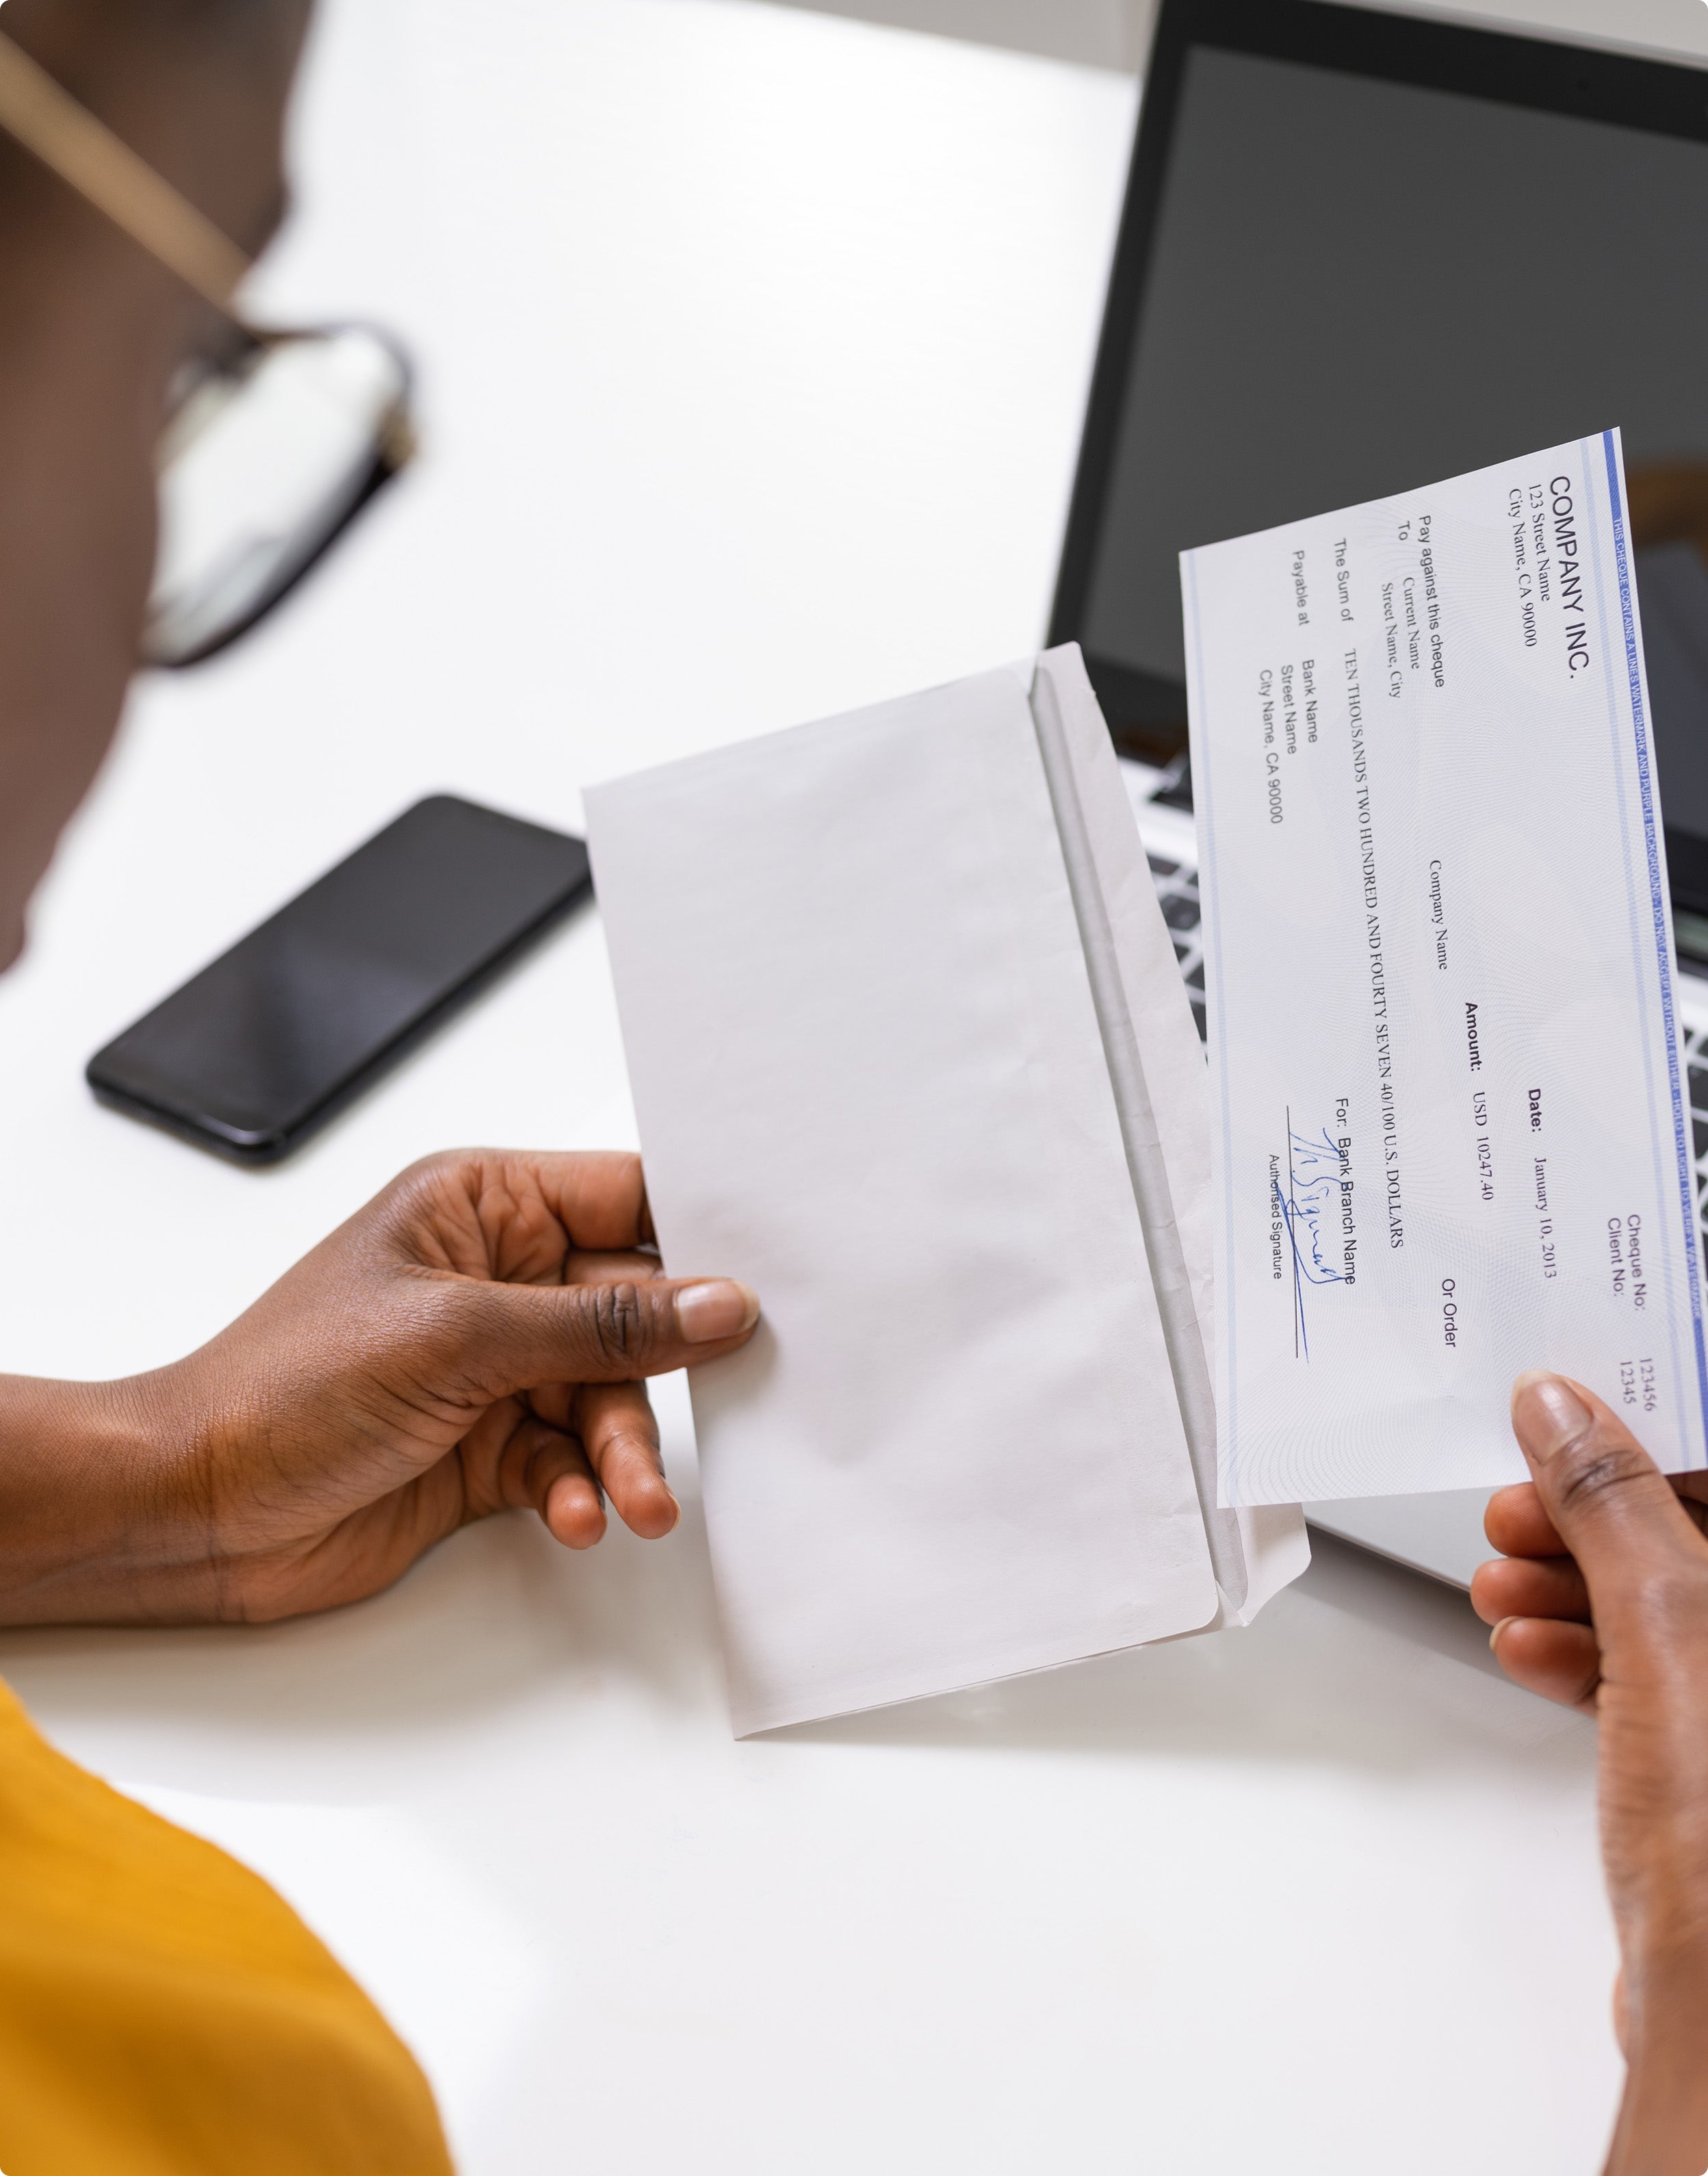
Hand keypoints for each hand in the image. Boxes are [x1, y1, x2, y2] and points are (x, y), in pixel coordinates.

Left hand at [0, 1151, 758, 1626]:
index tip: (767, 1282)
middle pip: (633, 1312)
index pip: (626, 1200)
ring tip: (630, 1499)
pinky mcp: (486, 1446)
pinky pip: (568, 1461)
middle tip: (706, 1416)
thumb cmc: (282, 1387)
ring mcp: (491, 1367)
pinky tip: (565, 1514)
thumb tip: (717, 1304)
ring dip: (622, 1452)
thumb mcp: (459, 1338)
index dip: (700, 1239)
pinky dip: (576, 1491)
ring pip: (607, 1398)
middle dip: (662, 1375)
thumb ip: (600, 1324)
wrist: (194, 1509)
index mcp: (481, 1206)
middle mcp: (495, 1279)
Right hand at [1473, 1373, 1707, 2175]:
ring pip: (1667, 1608)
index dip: (1657, 1434)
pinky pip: (1650, 1675)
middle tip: (1519, 1506)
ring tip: (1504, 1584)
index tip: (1576, 1410)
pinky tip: (1527, 1651)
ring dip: (1573, 1585)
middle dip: (1596, 1516)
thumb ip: (1613, 1508)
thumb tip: (1565, 1413)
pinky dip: (1582, 1654)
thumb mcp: (1668, 1631)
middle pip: (1697, 1538)